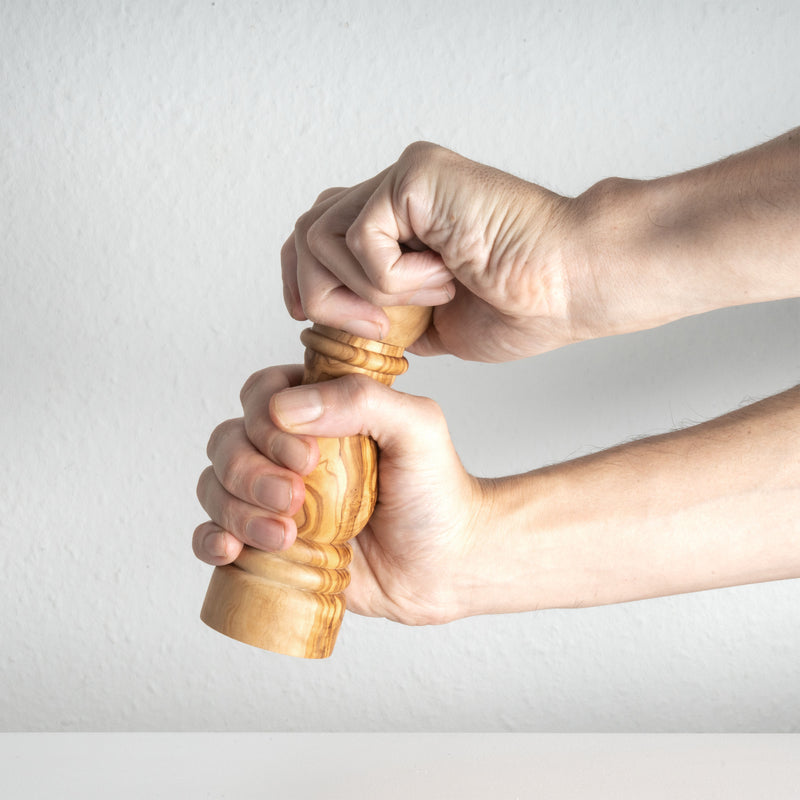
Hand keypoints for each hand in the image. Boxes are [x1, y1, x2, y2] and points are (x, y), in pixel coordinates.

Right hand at [193, 365, 485, 624]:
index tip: (306, 455)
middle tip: (294, 497)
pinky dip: (211, 540)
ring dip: (236, 509)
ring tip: (285, 536)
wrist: (447, 564)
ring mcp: (275, 499)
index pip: (262, 395)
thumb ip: (362, 399)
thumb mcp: (417, 427)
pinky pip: (214, 536)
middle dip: (250, 471)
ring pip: (216, 486)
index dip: (267, 421)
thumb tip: (286, 409)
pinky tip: (231, 550)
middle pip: (229, 442)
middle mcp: (289, 451)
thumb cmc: (437, 490)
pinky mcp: (270, 545)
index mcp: (319, 411)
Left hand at [282, 141, 578, 361]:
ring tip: (428, 298)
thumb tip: (347, 333)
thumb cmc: (523, 304)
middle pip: (304, 235)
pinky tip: (446, 276)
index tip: (333, 329)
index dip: (305, 287)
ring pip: (318, 236)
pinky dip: (393, 279)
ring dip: (365, 291)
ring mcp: (402, 179)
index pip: (314, 240)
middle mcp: (393, 192)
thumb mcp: (434, 325)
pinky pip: (362, 238)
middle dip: (321, 297)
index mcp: (396, 222)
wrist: (574, 285)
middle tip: (378, 330)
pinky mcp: (415, 177)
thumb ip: (389, 317)